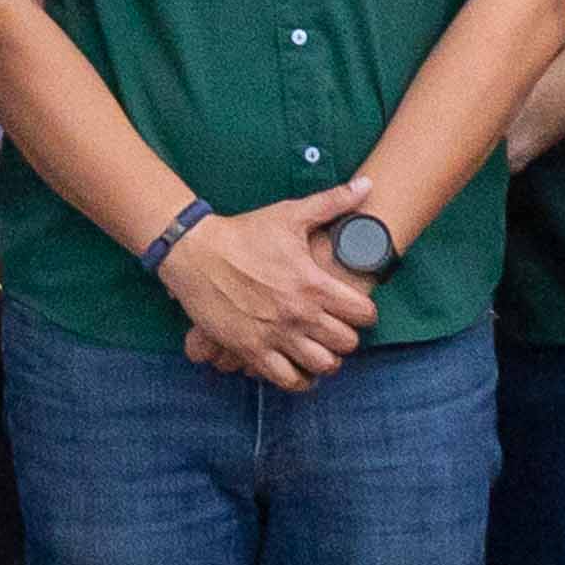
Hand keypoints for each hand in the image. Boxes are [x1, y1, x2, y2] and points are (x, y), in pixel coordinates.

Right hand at [150, 197, 373, 388]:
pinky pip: (288, 380)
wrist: (196, 253)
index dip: (365, 312)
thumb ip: (333, 202)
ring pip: (322, 365)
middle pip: (347, 343)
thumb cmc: (245, 232)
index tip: (356, 309)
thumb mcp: (290, 214)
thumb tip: (369, 184)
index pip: (363, 314)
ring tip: (320, 349)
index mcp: (314, 284)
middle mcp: (299, 314)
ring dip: (326, 360)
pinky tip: (300, 369)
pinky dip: (299, 379)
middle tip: (337, 329)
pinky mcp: (251, 350)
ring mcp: (276, 335)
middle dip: (346, 337)